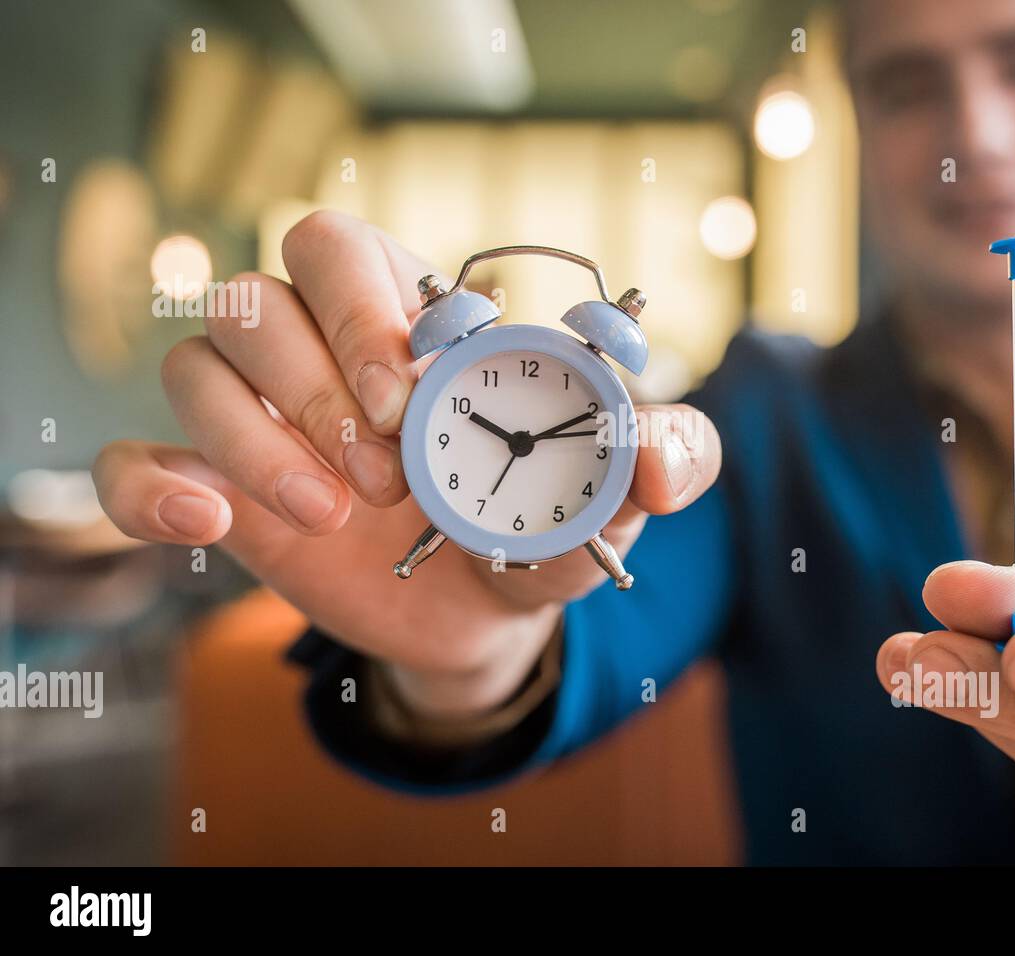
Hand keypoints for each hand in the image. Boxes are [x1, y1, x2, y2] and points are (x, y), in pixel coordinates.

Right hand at [93, 211, 722, 720]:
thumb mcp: (614, 494)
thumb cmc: (542, 526)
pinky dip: (152, 484)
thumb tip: (661, 459)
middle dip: (314, 372)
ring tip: (342, 513)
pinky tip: (209, 518)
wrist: (483, 616)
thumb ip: (663, 457)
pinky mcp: (220, 487)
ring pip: (196, 362)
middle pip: (258, 288)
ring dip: (257, 437)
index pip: (345, 251)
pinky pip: (137, 459)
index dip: (365, 310)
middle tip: (384, 457)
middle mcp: (321, 350)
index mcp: (410, 319)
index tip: (411, 398)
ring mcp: (262, 417)